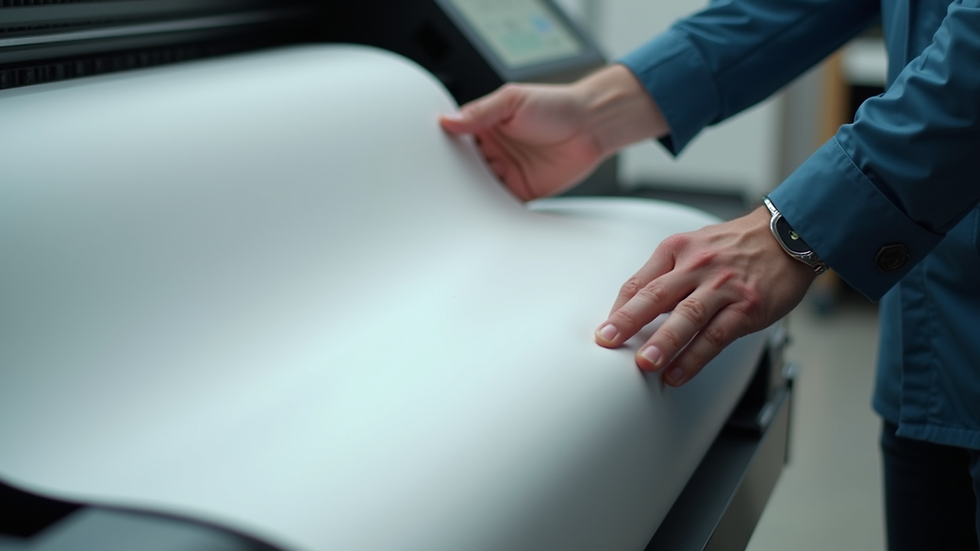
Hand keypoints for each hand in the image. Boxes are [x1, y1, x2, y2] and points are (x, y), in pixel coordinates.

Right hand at [440, 65, 668, 199]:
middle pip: (462, 169)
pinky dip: (491, 210)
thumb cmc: (557, 106)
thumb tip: (448, 121)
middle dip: (451, 177)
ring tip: (454, 203)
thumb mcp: (513, 101)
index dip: (441, 149)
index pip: (454, 140)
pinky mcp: (522, 191)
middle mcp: (493, 151)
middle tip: (436, 186)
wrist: (592, 126)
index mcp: (485, 127)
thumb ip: (480, 113)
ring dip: (468, 196)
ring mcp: (506, 172)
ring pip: (478, 189)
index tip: (426, 157)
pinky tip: (481, 212)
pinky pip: (501, 205)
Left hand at [594, 206, 816, 384]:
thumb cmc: (736, 246)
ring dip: (663, 342)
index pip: (639, 282)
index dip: (619, 309)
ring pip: (687, 316)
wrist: (787, 236)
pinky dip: (695, 357)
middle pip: (656, 296)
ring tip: (644, 363)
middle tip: (607, 341)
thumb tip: (634, 307)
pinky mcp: (747, 307)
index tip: (604, 331)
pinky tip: (678, 373)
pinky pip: (717, 335)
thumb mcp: (693, 246)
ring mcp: (723, 287)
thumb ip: (665, 274)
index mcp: (676, 250)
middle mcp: (697, 266)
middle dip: (628, 320)